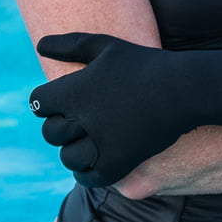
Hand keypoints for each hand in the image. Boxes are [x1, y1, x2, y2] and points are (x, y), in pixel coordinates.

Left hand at [29, 32, 221, 187]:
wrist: (183, 89)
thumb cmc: (143, 64)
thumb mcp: (105, 45)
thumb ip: (70, 45)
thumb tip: (40, 45)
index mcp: (73, 90)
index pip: (38, 102)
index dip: (47, 102)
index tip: (60, 103)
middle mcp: (81, 118)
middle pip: (50, 133)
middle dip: (60, 128)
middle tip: (76, 125)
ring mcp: (99, 143)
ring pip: (68, 157)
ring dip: (74, 151)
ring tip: (87, 143)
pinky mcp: (117, 163)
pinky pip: (88, 177)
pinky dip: (87, 172)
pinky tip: (95, 162)